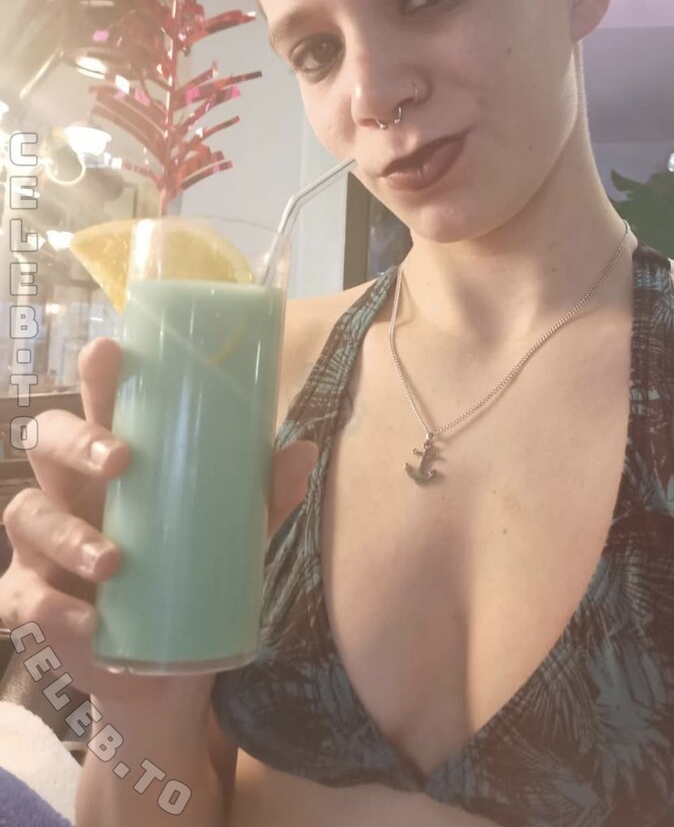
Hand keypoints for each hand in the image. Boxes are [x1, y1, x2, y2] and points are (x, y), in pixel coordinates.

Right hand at [0, 337, 317, 704]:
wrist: (170, 666)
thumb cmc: (196, 571)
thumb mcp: (237, 531)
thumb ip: (266, 493)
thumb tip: (303, 448)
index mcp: (117, 460)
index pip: (99, 402)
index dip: (97, 373)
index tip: (110, 350)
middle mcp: (74, 490)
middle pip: (46, 440)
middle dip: (75, 441)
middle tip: (120, 458)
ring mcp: (45, 544)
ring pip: (29, 514)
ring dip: (67, 533)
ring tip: (114, 560)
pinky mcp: (35, 598)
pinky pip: (22, 596)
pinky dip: (48, 605)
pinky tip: (84, 618)